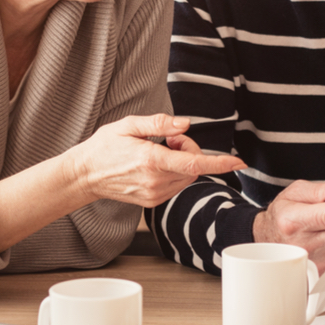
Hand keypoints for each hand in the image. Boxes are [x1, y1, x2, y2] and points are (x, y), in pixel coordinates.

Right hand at [69, 114, 245, 207]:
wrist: (85, 175)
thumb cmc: (105, 146)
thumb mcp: (128, 125)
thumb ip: (158, 123)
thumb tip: (185, 124)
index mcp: (151, 161)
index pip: (194, 164)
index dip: (219, 163)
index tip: (239, 162)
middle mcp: (155, 181)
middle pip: (194, 167)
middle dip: (189, 150)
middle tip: (167, 139)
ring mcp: (154, 194)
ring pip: (188, 178)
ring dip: (182, 162)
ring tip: (157, 151)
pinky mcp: (152, 201)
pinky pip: (177, 185)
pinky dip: (174, 173)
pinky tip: (154, 165)